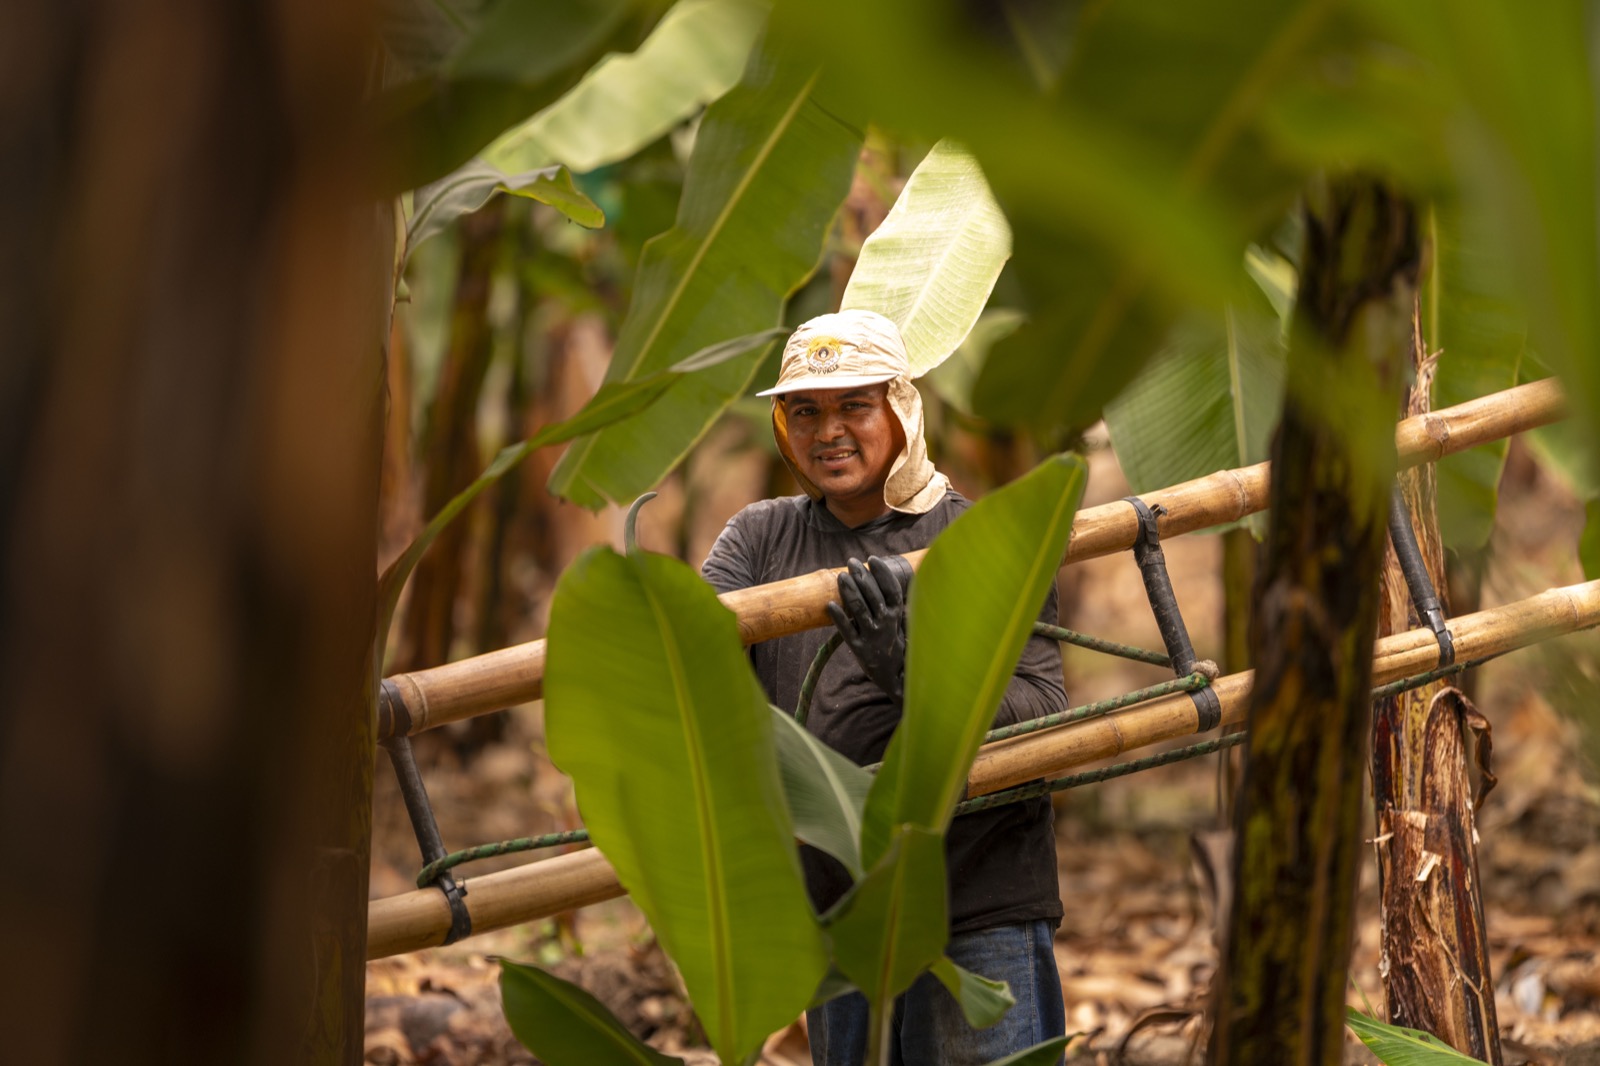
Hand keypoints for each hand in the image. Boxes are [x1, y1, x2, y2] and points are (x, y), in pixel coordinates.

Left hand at [825, 556, 910, 703]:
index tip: (872, 559)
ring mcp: (872, 636)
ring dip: (849, 591)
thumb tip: (884, 579)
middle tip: (851, 562)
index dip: (883, 573)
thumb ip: (894, 604)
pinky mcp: (859, 649)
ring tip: (841, 576)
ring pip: (859, 609)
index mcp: (897, 616)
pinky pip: (847, 631)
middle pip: (873, 595)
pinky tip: (830, 605)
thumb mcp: (900, 623)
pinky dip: (839, 617)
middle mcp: (886, 624)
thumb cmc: (894, 643)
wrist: (893, 676)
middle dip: (862, 576)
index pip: (892, 589)